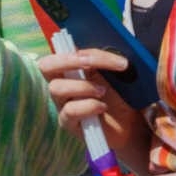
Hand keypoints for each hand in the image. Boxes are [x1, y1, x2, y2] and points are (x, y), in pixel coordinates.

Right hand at [37, 46, 149, 162]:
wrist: (129, 125)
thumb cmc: (119, 96)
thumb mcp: (113, 75)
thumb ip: (102, 61)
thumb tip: (100, 49)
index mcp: (70, 67)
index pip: (63, 51)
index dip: (82, 50)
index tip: (110, 57)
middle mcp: (61, 83)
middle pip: (46, 65)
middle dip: (70, 61)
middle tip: (91, 63)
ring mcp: (62, 104)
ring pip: (56, 88)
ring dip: (83, 86)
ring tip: (102, 92)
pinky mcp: (67, 123)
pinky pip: (69, 111)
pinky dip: (88, 106)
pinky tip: (102, 108)